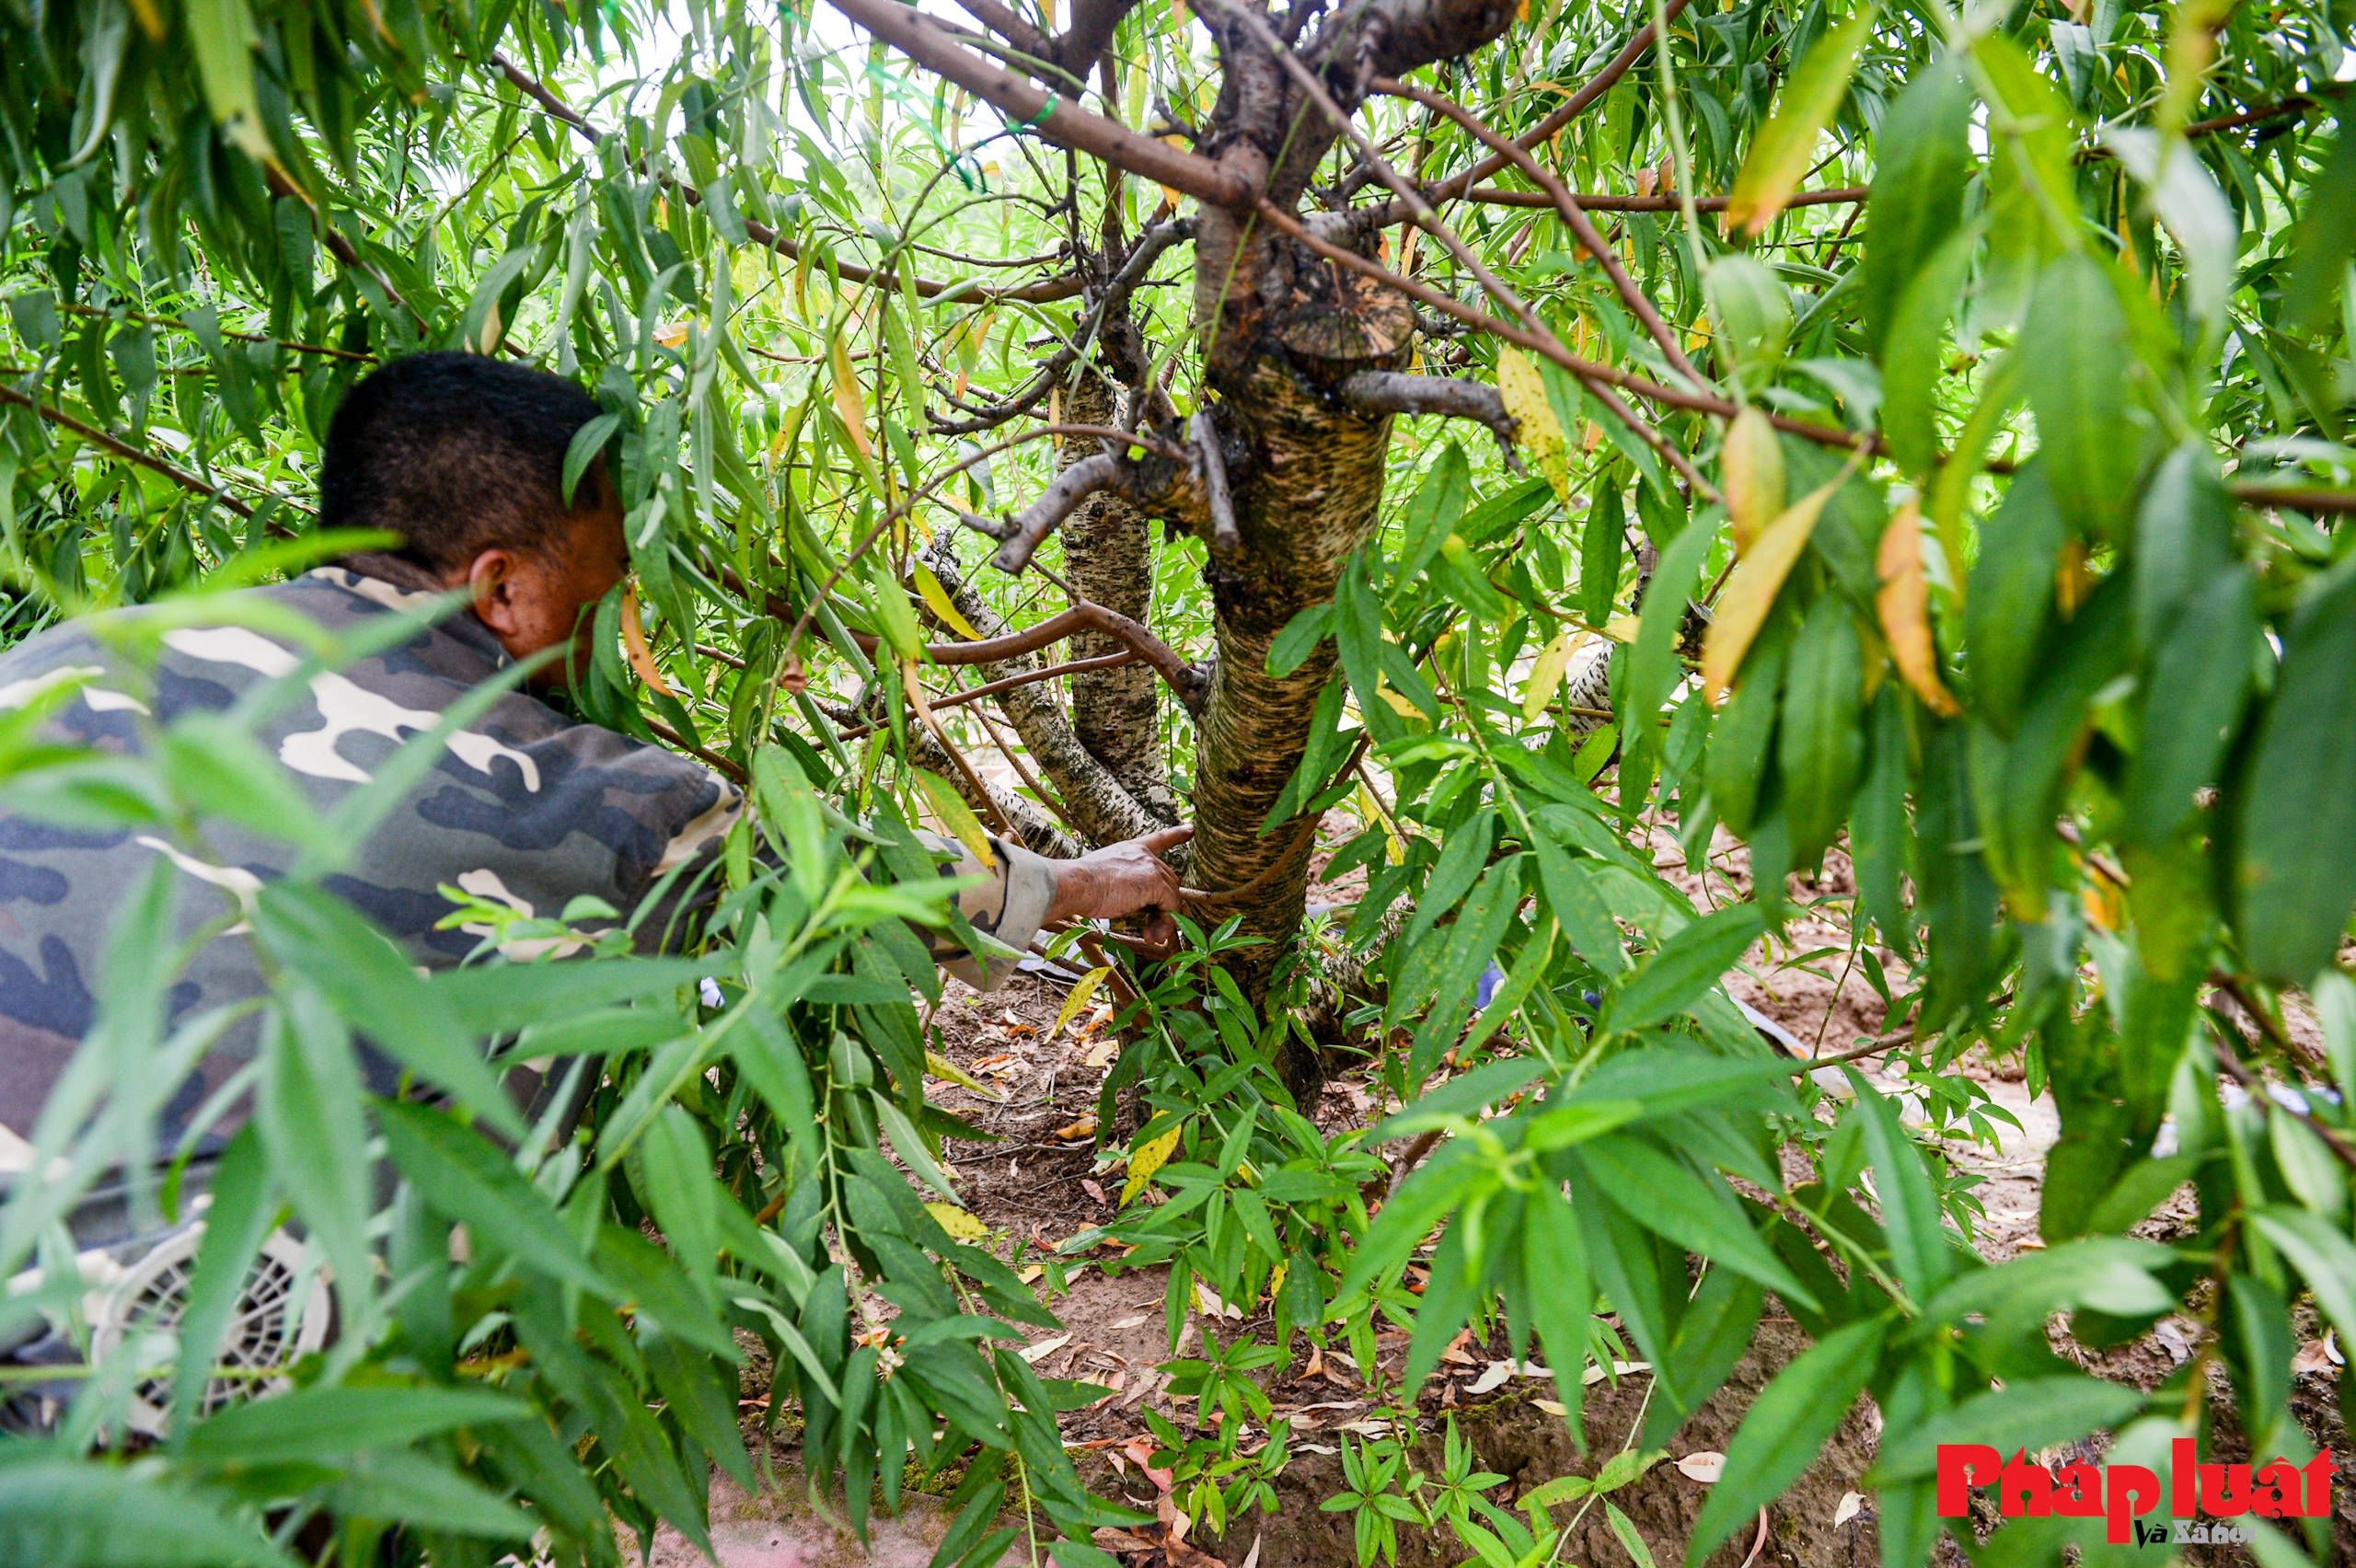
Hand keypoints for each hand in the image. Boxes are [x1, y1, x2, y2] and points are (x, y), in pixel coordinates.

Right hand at [1047, 825, 1192, 950]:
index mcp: (1131, 849)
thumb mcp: (1106, 879)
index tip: (1190, 829)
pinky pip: (1170, 907)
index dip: (1176, 834)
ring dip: (1163, 921)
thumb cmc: (1082, 886)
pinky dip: (1165, 924)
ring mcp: (1151, 867)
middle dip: (1163, 908)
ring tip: (1151, 938)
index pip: (1159, 839)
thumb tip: (1144, 908)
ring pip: (1171, 897)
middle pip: (1168, 881)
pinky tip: (1151, 935)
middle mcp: (1144, 855)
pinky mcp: (1155, 883)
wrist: (1076, 885)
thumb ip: (1128, 886)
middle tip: (1151, 931)